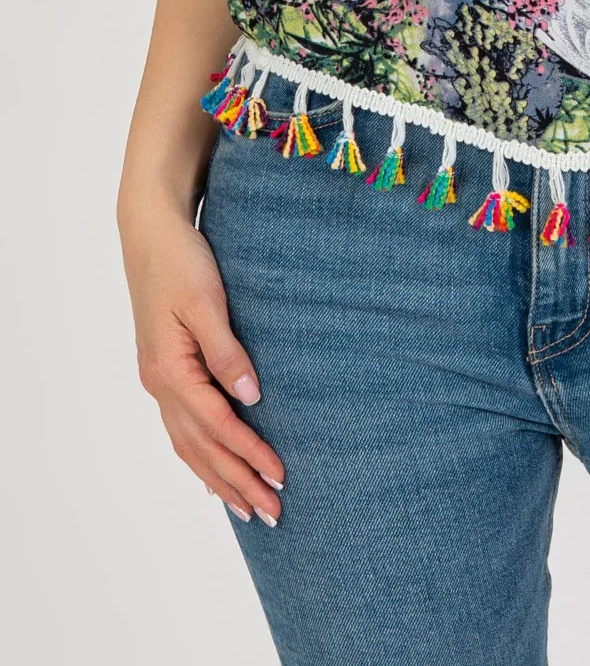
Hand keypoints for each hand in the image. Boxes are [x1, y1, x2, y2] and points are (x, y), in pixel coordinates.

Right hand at [121, 204, 284, 526]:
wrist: (151, 234)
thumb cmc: (182, 261)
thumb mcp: (207, 301)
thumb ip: (227, 350)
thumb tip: (251, 397)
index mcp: (170, 370)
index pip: (217, 425)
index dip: (249, 453)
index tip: (280, 476)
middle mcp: (160, 384)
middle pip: (202, 448)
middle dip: (238, 482)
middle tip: (274, 514)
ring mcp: (159, 380)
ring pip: (189, 445)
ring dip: (219, 479)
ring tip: (249, 508)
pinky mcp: (165, 371)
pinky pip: (182, 429)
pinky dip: (199, 457)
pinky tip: (212, 474)